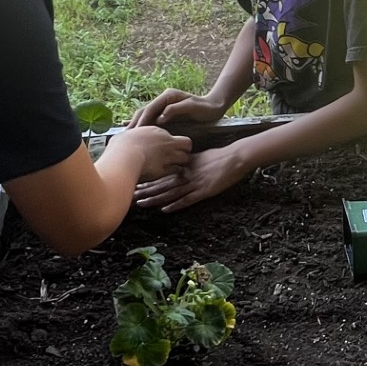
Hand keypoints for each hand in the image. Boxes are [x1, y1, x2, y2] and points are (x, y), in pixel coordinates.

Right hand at [107, 125, 191, 182]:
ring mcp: (168, 156)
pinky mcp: (166, 170)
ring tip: (173, 167)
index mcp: (156, 132)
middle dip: (184, 150)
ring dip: (181, 163)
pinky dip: (174, 173)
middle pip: (187, 143)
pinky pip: (177, 170)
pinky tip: (167, 175)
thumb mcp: (124, 136)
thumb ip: (129, 136)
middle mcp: (166, 142)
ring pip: (185, 158)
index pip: (170, 135)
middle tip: (176, 157)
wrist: (123, 159)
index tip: (162, 148)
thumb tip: (123, 137)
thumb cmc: (119, 147)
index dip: (169, 143)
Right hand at [129, 88, 226, 129]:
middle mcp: (163, 99)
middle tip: (125, 134)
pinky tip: (134, 130)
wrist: (214, 106)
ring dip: (136, 124)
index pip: (151, 108)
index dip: (142, 120)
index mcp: (168, 96)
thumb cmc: (205, 108)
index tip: (135, 130)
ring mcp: (164, 105)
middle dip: (135, 122)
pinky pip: (151, 118)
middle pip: (145, 110)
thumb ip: (175, 110)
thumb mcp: (191, 107)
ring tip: (126, 134)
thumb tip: (160, 118)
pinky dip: (143, 124)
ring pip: (146, 115)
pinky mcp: (166, 112)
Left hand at [133, 144, 254, 213]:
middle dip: (146, 190)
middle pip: (162, 184)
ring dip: (155, 198)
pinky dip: (175, 205)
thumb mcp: (200, 156)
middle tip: (130, 194)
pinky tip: (164, 209)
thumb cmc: (221, 156)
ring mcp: (194, 184)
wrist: (235, 157)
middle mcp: (186, 175)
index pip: (162, 174)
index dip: (148, 178)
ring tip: (141, 203)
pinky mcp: (203, 192)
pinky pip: (187, 200)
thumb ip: (188, 162)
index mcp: (184, 166)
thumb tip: (178, 163)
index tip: (134, 181)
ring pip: (170, 193)